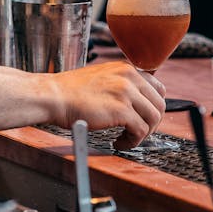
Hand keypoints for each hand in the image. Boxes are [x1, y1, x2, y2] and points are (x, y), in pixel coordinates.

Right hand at [49, 61, 165, 149]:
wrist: (53, 96)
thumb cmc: (70, 91)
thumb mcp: (102, 78)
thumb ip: (121, 85)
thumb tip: (136, 101)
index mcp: (126, 69)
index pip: (157, 88)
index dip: (153, 107)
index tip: (143, 118)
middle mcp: (130, 77)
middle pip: (159, 104)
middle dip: (151, 123)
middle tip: (136, 132)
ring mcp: (126, 93)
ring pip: (153, 118)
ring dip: (143, 134)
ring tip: (127, 139)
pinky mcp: (121, 110)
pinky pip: (140, 130)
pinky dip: (133, 141)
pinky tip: (119, 143)